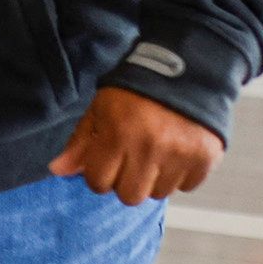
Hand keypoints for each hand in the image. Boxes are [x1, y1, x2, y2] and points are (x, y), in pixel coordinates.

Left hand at [48, 85, 221, 205]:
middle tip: (133, 158)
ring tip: (157, 151)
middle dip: (127, 181)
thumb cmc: (137, 89)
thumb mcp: (101, 108)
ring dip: (155, 178)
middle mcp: (150, 148)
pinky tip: (177, 151)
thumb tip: (57, 171)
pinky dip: (181, 174)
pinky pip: (187, 186)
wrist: (187, 67)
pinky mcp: (205, 157)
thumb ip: (81, 142)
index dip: (100, 173)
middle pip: (130, 196)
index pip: (99, 183)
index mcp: (119, 134)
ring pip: (159, 193)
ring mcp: (180, 154)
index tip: (108, 159)